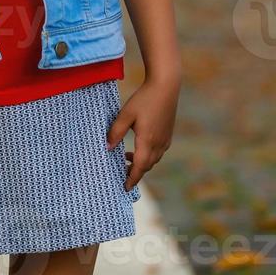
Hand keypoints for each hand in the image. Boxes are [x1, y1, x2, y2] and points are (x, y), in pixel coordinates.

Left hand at [106, 77, 177, 192]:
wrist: (166, 86)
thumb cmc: (144, 99)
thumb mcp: (126, 114)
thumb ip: (115, 132)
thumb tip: (107, 148)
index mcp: (148, 141)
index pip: (140, 167)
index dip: (132, 179)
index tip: (124, 187)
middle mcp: (159, 144)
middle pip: (147, 166)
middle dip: (135, 173)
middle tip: (121, 174)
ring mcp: (165, 139)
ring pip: (153, 159)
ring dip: (141, 163)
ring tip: (126, 158)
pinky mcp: (168, 134)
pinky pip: (158, 151)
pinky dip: (148, 155)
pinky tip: (138, 146)